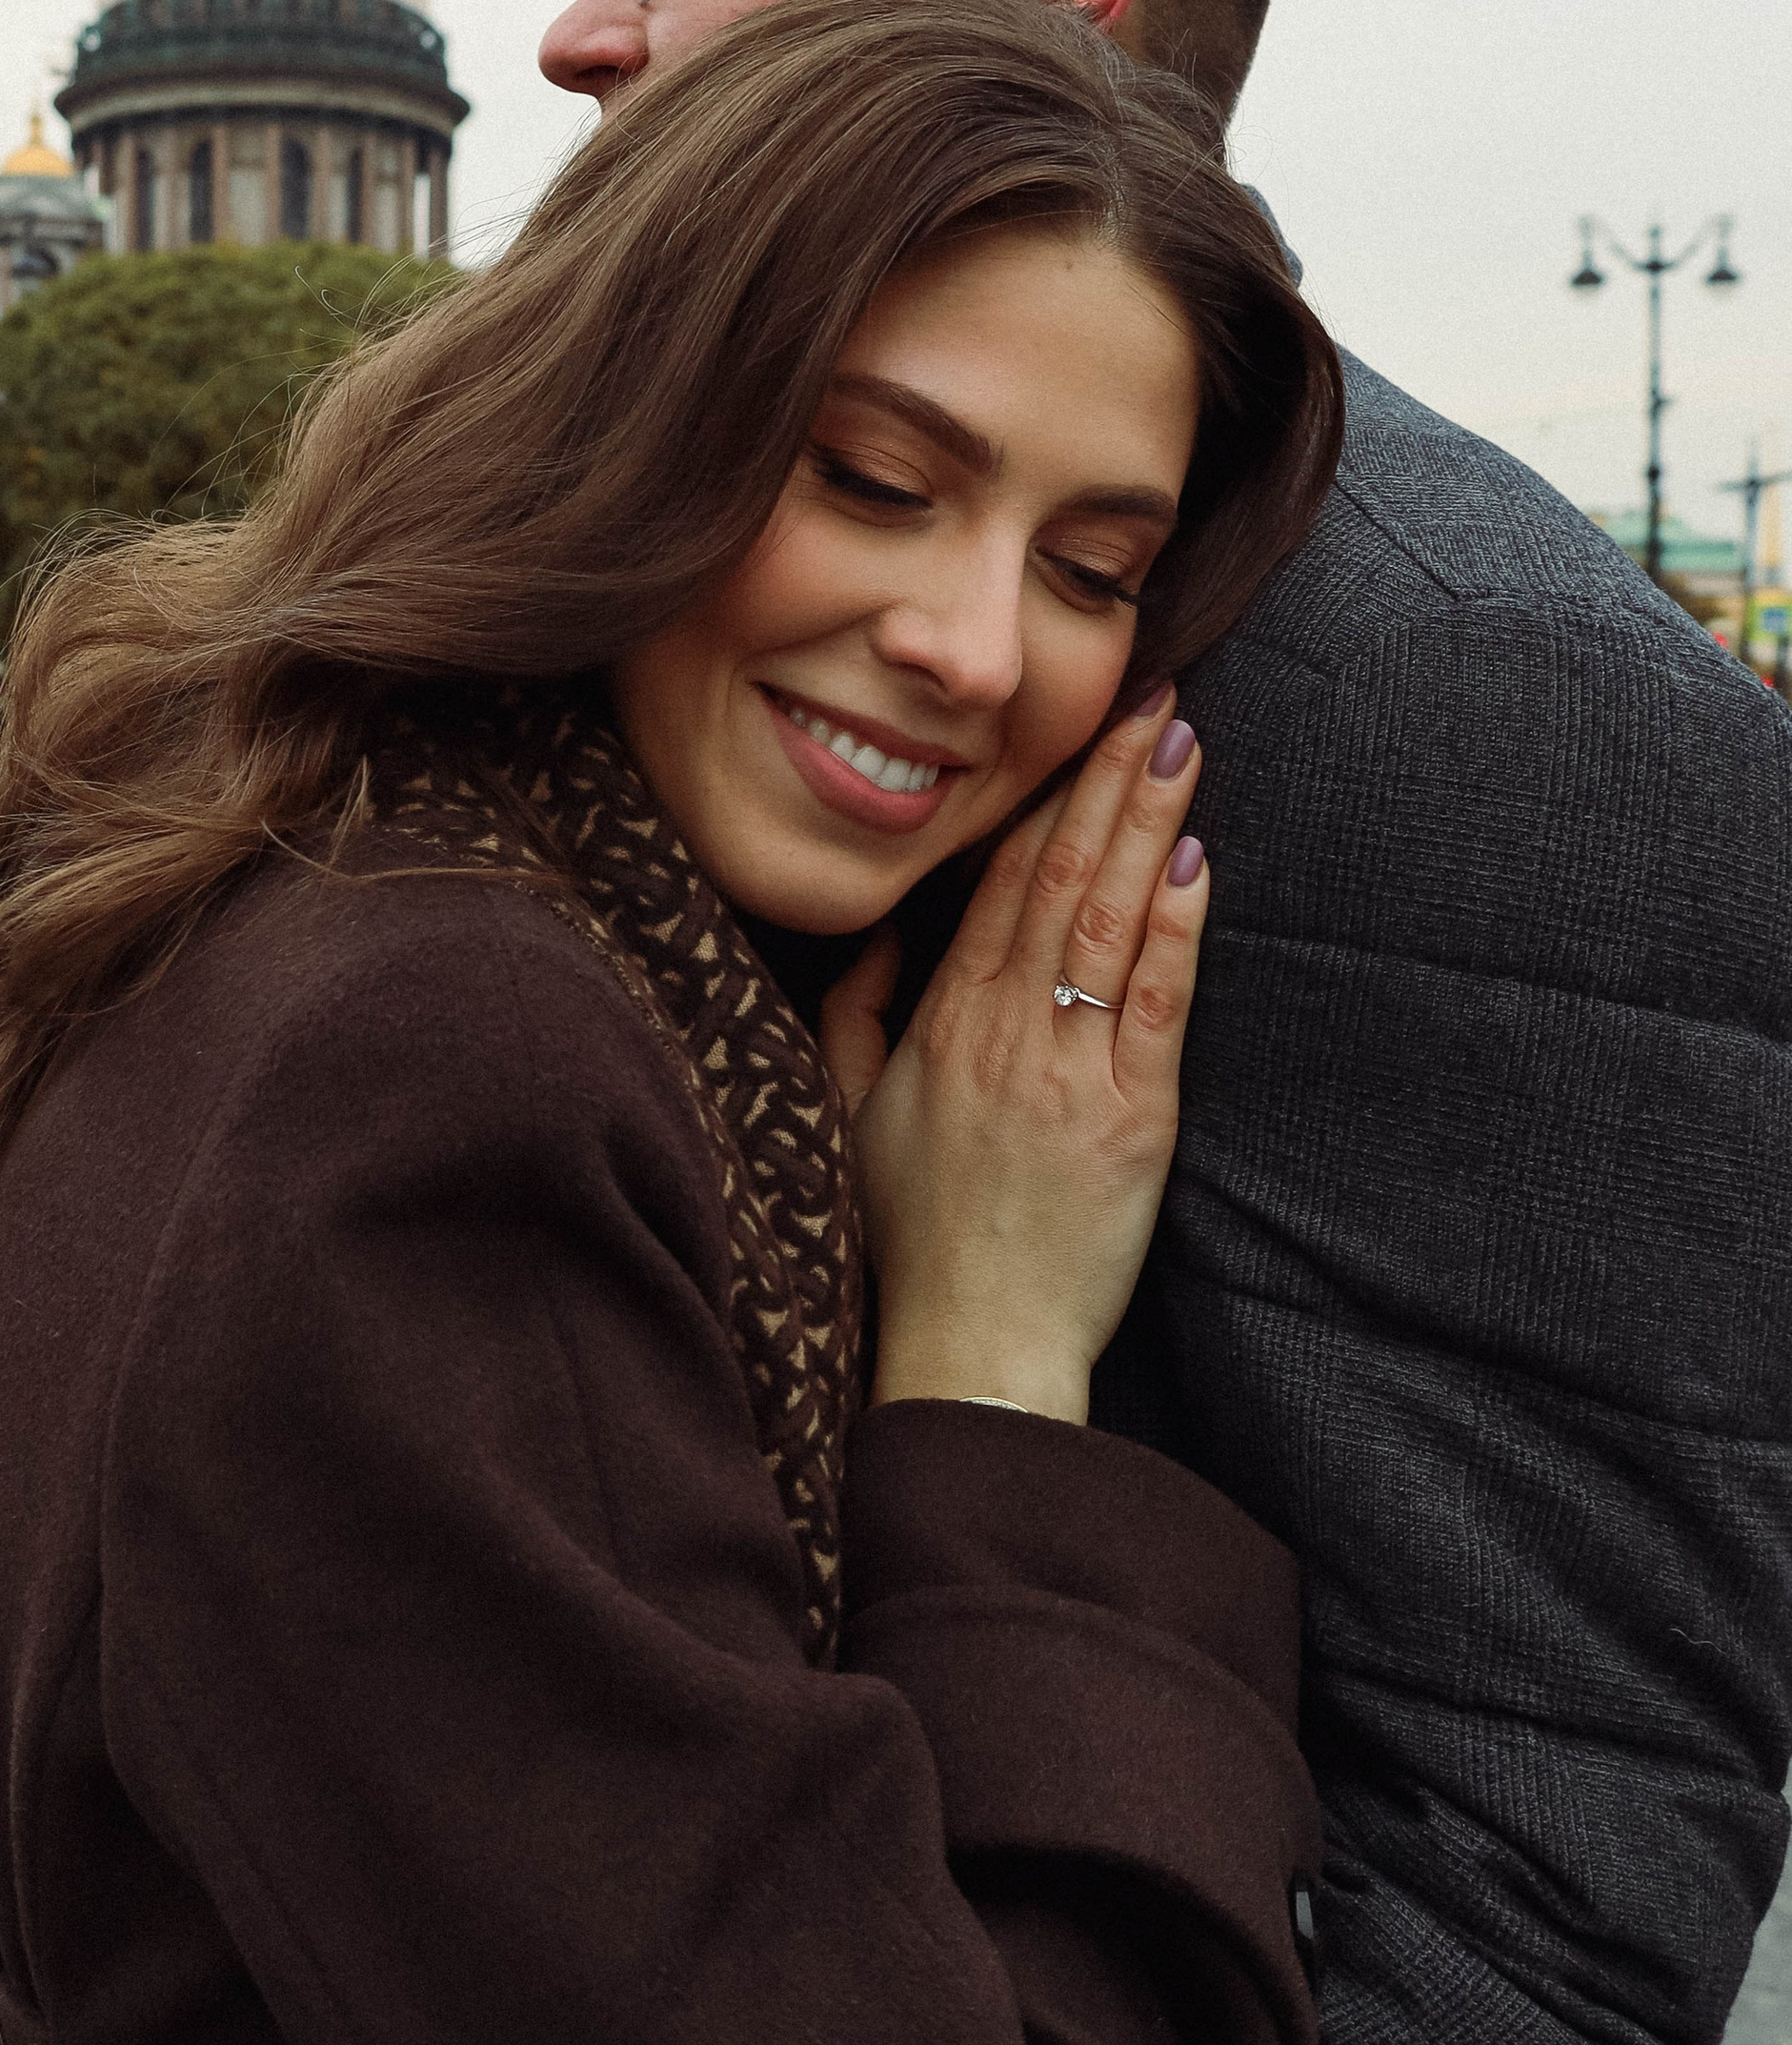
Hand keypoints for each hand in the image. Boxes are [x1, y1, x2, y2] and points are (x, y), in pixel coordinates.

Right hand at [823, 688, 1206, 1421]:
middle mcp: (1000, 1032)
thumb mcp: (849, 1113)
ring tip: (1180, 746)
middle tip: (1152, 696)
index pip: (996, 879)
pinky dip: (1177, 927)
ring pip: (1108, 920)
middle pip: (1058, 876)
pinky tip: (1194, 861)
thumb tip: (877, 936)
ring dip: (1148, 824)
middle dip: (1107, 778)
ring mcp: (1065, 1071)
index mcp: (940, 1023)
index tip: (1080, 727)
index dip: (1043, 796)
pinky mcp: (1130, 1121)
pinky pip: (1155, 1004)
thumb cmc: (913, 1240)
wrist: (971, 1348)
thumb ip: (857, 1015)